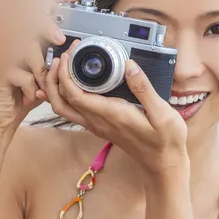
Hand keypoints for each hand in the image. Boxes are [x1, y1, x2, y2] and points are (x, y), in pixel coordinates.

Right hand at [0, 0, 79, 142]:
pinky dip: (31, 87)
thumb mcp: (44, 75)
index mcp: (22, 39)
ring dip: (40, 69)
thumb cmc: (20, 95)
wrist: (0, 118)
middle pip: (30, 21)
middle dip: (47, 27)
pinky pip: (21, 73)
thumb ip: (54, 60)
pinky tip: (29, 96)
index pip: (38, 11)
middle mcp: (10, 42)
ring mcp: (0, 54)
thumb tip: (74, 47)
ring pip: (27, 48)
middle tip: (59, 38)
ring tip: (42, 86)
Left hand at [45, 52, 188, 175]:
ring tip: (62, 67)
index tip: (68, 55)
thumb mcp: (162, 113)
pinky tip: (69, 83)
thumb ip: (144, 88)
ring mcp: (96, 125)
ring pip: (63, 108)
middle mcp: (97, 121)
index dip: (65, 74)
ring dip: (56, 88)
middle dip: (54, 79)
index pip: (75, 95)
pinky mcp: (99, 125)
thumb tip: (129, 65)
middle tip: (61, 58)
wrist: (163, 163)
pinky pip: (72, 111)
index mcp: (110, 115)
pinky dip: (64, 96)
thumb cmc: (164, 140)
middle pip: (60, 102)